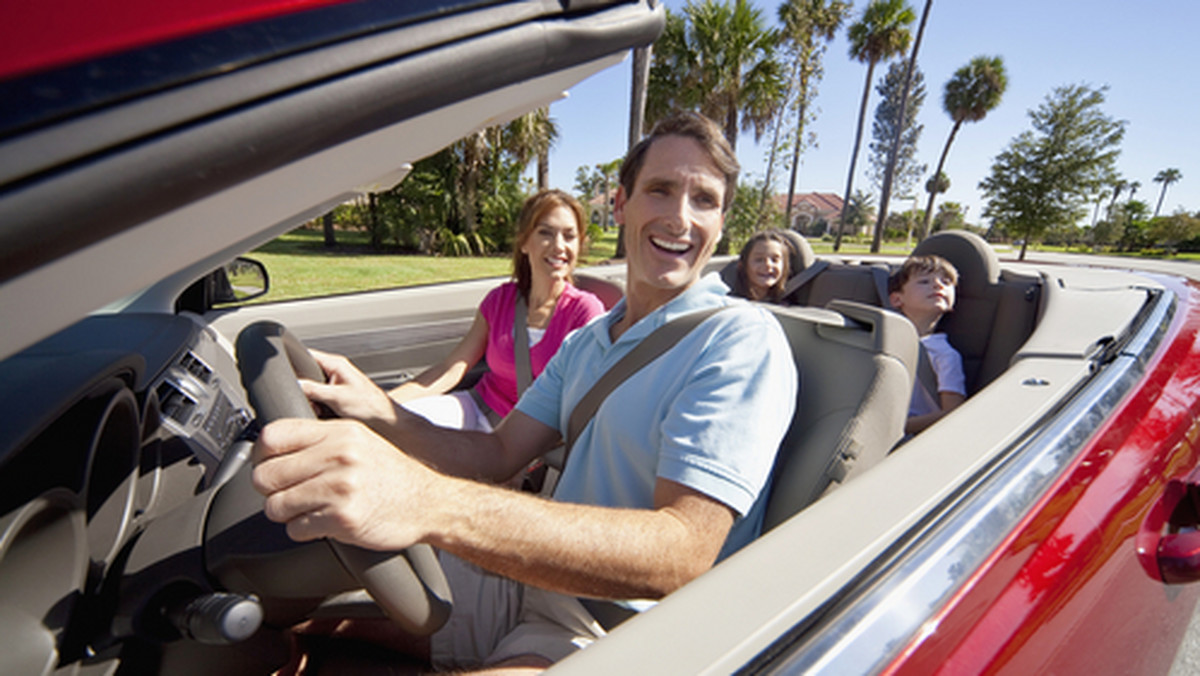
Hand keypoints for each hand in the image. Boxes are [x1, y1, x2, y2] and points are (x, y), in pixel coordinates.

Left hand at [251, 418, 437, 550]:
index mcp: (339, 432)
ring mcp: (340, 488)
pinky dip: (304, 530)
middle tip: (288, 493)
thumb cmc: (390, 474)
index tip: (268, 465)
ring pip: (276, 506)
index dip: (262, 455)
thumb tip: (270, 447)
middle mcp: (339, 456)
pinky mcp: (342, 519)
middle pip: (266, 475)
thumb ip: (319, 440)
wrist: (428, 502)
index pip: (273, 436)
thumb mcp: (359, 440)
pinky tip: (324, 522)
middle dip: (271, 490)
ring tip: (308, 509)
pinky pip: (296, 529)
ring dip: (286, 513)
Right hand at [300, 349, 396, 427]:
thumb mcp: (338, 397)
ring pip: (310, 390)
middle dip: (301, 388)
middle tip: (310, 400)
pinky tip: (324, 415)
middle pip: (306, 375)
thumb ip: (315, 389)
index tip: (285, 373)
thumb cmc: (373, 408)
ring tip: (321, 409)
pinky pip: (317, 401)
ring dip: (310, 401)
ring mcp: (335, 386)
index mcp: (337, 364)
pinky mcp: (336, 399)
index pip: (307, 354)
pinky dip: (316, 408)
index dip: (293, 362)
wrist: (388, 424)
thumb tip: (295, 385)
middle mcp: (335, 372)